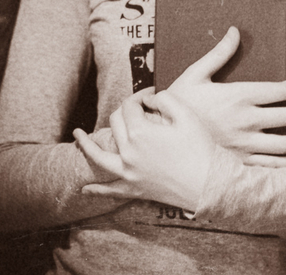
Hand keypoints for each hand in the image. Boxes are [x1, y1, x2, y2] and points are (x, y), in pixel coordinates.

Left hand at [74, 88, 215, 210]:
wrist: (209, 183)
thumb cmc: (200, 146)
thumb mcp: (185, 114)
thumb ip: (163, 98)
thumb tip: (148, 99)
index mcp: (140, 131)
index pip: (130, 105)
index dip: (140, 96)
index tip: (151, 94)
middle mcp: (128, 152)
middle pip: (116, 123)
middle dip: (125, 111)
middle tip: (139, 108)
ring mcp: (129, 173)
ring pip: (100, 156)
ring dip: (86, 146)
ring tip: (76, 135)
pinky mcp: (134, 189)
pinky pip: (110, 191)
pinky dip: (96, 191)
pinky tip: (83, 190)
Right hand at [145, 26, 285, 167]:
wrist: (162, 140)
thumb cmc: (178, 103)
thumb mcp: (195, 73)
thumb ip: (219, 53)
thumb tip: (235, 31)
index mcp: (240, 96)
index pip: (283, 90)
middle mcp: (248, 121)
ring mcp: (246, 145)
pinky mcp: (241, 164)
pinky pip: (274, 167)